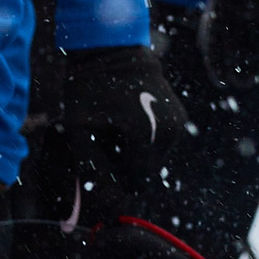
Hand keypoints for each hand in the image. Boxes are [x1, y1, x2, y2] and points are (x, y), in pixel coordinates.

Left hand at [59, 44, 186, 215]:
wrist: (111, 49)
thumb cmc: (88, 88)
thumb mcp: (79, 129)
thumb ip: (90, 170)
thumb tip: (97, 210)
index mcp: (144, 136)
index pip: (136, 183)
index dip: (116, 180)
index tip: (99, 165)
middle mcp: (168, 132)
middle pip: (146, 172)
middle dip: (123, 165)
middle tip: (103, 140)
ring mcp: (178, 123)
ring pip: (154, 158)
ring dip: (134, 152)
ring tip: (114, 126)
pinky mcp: (179, 116)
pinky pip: (161, 141)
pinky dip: (145, 138)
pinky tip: (127, 118)